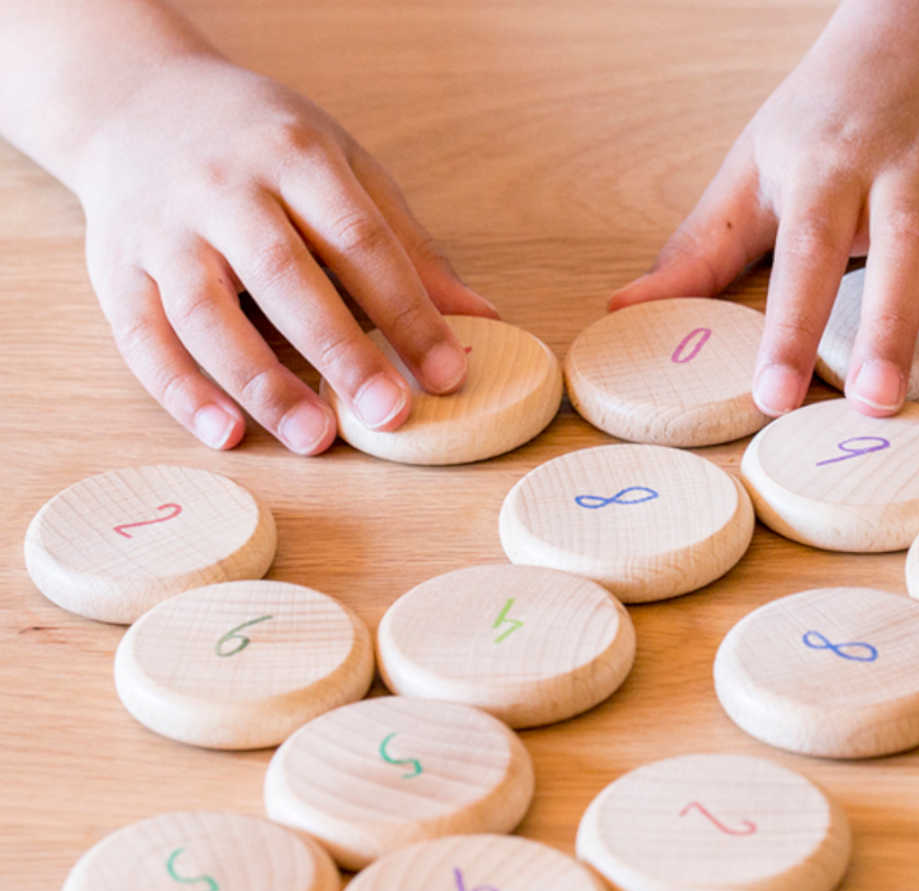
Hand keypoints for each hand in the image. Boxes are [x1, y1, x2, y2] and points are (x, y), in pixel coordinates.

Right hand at [75, 54, 495, 451]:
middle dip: (341, 351)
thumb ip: (407, 248)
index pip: (360, 240)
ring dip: (262, 382)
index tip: (449, 373)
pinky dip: (182, 392)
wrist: (134, 101)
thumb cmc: (263, 148)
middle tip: (391, 415)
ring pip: (207, 312)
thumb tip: (482, 320)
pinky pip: (142, 337)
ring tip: (315, 439)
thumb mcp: (343, 170)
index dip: (408, 311)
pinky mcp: (114, 269)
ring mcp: (162, 229)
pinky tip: (227, 434)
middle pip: (285, 275)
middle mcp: (223, 188)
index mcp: (294, 155)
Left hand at [610, 10, 918, 417]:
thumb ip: (697, 249)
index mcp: (826, 170)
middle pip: (905, 240)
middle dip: (895, 320)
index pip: (803, 253)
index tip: (774, 398)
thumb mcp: (751, 171)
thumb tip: (622, 313)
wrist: (913, 27)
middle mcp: (905, 169)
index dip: (788, 327)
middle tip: (881, 399)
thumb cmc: (820, 117)